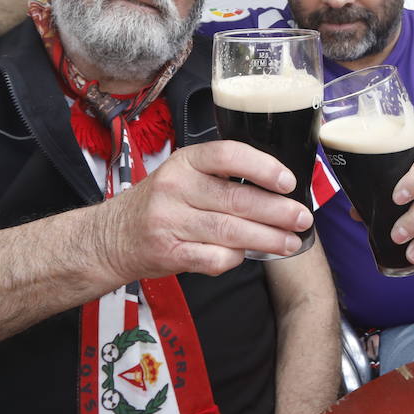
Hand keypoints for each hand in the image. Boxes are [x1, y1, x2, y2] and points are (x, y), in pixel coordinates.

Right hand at [102, 141, 314, 277]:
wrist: (111, 237)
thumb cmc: (160, 202)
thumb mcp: (183, 174)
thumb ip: (221, 176)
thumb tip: (278, 188)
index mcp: (185, 162)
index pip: (228, 155)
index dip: (262, 167)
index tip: (288, 181)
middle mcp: (175, 188)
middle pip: (237, 199)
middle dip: (277, 211)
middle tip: (302, 219)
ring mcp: (169, 221)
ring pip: (230, 231)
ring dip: (267, 239)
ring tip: (290, 243)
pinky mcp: (168, 252)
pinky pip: (213, 258)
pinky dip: (235, 259)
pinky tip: (247, 255)